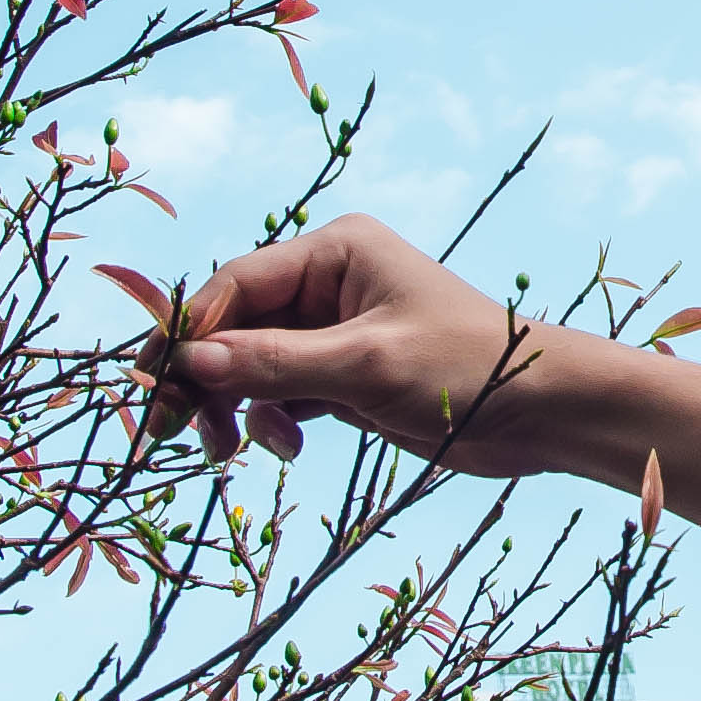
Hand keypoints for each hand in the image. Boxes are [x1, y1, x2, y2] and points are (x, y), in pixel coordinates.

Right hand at [165, 215, 630, 480]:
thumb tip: (191, 362)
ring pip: (250, 362)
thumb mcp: (365, 366)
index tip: (158, 386)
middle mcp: (328, 281)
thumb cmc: (465, 369)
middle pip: (233, 324)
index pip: (234, 284)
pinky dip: (270, 418)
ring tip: (237, 450)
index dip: (189, 334)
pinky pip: (279, 390)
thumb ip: (275, 364)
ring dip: (236, 404)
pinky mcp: (345, 373)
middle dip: (206, 376)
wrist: (542, 411)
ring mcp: (334, 328)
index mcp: (333, 250)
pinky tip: (287, 446)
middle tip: (177, 434)